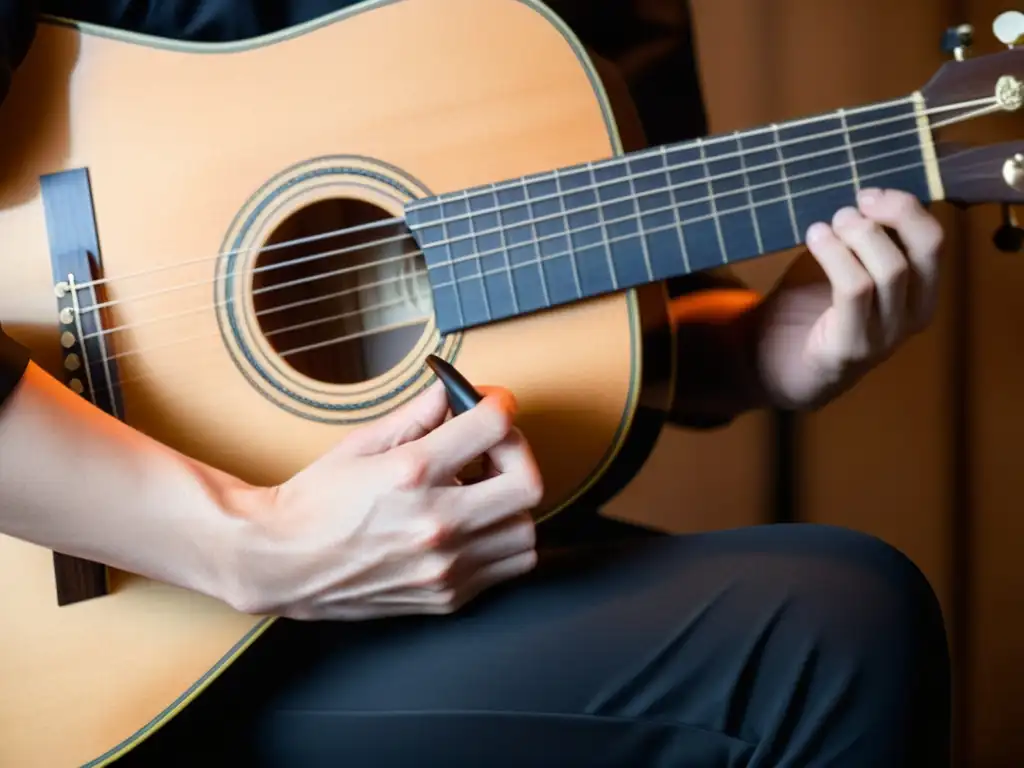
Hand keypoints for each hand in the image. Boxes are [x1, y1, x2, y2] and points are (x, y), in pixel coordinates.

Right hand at [229, 383, 542, 619]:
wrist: (282, 563)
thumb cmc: (315, 503)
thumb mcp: (361, 444)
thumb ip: (416, 416)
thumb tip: (450, 391)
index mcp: (413, 474)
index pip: (494, 427)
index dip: (500, 405)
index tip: (493, 404)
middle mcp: (437, 522)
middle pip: (528, 484)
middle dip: (518, 455)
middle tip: (494, 448)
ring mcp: (445, 565)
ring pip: (526, 531)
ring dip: (512, 504)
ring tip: (483, 491)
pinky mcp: (447, 596)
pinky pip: (506, 568)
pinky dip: (501, 541)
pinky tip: (474, 525)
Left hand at [753, 188, 943, 409]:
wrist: (781, 365)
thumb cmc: (816, 308)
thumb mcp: (850, 267)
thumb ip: (865, 240)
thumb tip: (863, 193)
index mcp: (920, 291)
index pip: (934, 240)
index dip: (906, 208)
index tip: (869, 193)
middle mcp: (913, 315)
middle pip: (924, 251)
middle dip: (888, 215)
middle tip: (848, 207)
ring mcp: (886, 335)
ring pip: (889, 269)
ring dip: (856, 236)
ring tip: (825, 225)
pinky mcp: (852, 347)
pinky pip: (854, 291)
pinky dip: (835, 255)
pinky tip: (815, 239)